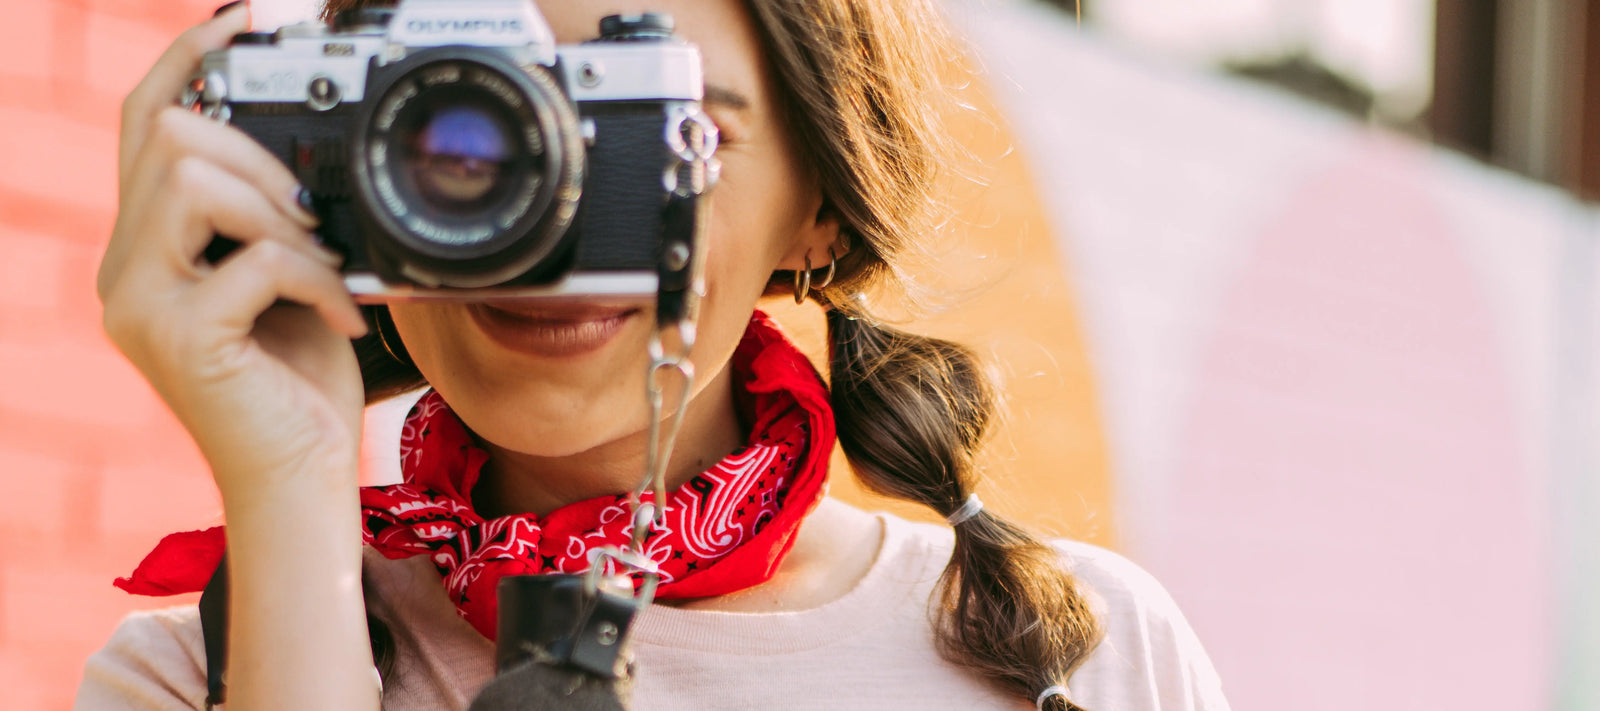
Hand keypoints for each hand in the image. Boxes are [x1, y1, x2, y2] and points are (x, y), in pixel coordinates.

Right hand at [97, 5, 369, 500]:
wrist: (298, 476)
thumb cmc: (297, 380)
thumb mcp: (284, 280)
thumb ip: (268, 218)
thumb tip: (297, 150)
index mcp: (147, 246)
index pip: (143, 123)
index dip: (186, 60)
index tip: (245, 19)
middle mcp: (124, 269)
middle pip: (167, 137)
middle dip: (262, 160)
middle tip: (319, 218)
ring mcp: (140, 304)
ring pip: (194, 182)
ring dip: (282, 213)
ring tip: (327, 266)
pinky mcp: (178, 338)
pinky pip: (253, 259)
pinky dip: (315, 278)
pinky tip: (342, 316)